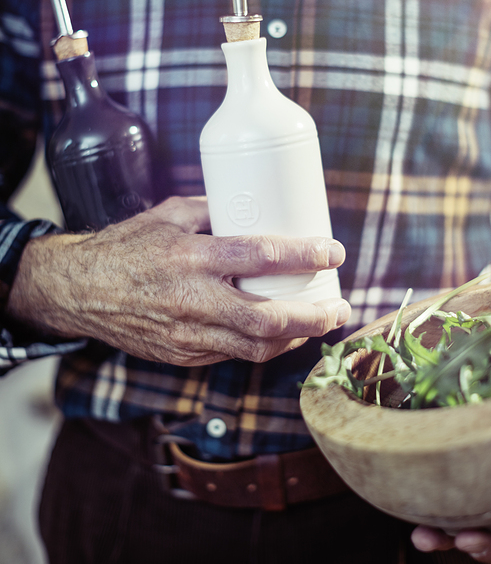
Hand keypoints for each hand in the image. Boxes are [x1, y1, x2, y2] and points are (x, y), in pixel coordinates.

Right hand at [6, 195, 349, 366]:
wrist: (78, 291)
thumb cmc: (126, 246)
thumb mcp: (170, 214)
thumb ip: (216, 212)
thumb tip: (261, 208)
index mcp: (190, 256)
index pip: (260, 257)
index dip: (304, 256)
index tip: (334, 251)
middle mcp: (191, 300)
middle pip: (266, 319)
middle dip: (313, 316)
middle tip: (338, 306)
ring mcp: (186, 335)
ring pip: (254, 348)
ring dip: (296, 338)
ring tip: (321, 322)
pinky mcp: (181, 355)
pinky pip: (232, 355)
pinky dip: (263, 346)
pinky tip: (282, 333)